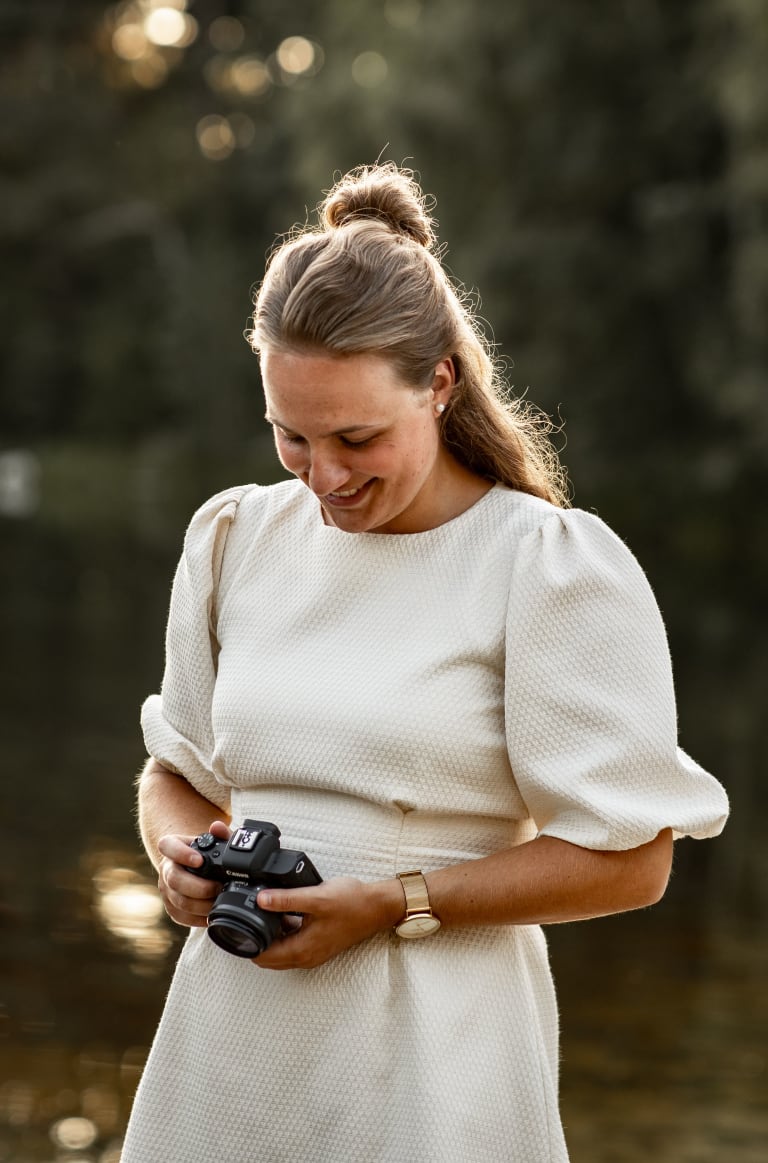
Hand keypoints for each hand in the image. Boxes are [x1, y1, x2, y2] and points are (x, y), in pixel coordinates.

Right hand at [156, 819, 230, 927]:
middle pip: (174, 879)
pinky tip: (211, 914)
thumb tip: (217, 827)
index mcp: (172, 846)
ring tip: (219, 902)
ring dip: (201, 905)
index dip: (181, 854)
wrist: (196, 867)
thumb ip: (220, 833)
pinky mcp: (170, 906)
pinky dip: (198, 918)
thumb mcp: (214, 840)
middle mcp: (166, 868)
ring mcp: (166, 889)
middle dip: (199, 887)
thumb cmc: (206, 853)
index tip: (199, 861)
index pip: (167, 846)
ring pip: (178, 901)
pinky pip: (181, 916)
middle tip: (218, 887)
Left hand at [251, 876, 401, 970]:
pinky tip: (286, 912)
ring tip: (265, 912)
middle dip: (255, 941)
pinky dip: (284, 934)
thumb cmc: (352, 903)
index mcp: (302, 950)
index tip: (238, 923)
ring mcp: (313, 953)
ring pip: (280, 951)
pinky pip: (293, 945)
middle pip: (269, 958)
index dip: (247, 942)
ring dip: (270, 937)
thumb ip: (285, 899)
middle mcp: (306, 957)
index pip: (262, 957)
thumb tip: (259, 900)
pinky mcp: (318, 945)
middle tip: (247, 916)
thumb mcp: (315, 897)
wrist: (378, 907)